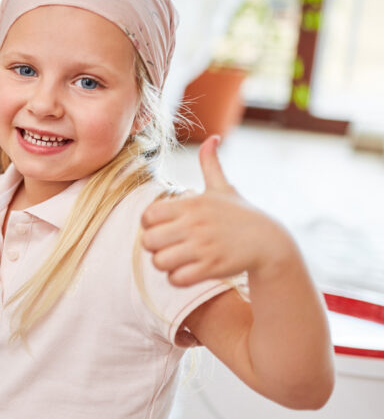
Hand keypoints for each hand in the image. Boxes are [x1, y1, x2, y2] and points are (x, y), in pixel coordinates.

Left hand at [141, 136, 287, 286]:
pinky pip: (176, 279)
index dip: (149, 224)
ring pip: (159, 262)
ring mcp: (203, 247)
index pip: (148, 216)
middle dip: (154, 247)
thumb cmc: (240, 215)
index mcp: (192, 204)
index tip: (162, 227)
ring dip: (165, 264)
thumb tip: (212, 138)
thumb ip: (210, 164)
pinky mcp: (212, 267)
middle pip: (148, 241)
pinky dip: (177, 278)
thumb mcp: (223, 188)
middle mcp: (195, 224)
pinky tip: (187, 271)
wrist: (270, 242)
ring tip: (177, 259)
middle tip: (168, 246)